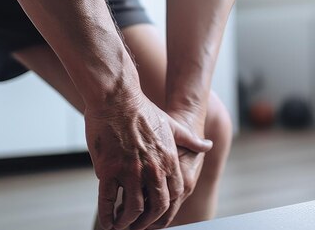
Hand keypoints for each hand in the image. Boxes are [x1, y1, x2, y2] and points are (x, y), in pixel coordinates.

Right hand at [85, 93, 211, 229]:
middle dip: (147, 222)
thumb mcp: (173, 125)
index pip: (173, 196)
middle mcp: (152, 169)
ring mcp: (130, 171)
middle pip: (156, 207)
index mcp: (168, 161)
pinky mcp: (109, 170)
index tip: (156, 216)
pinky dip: (107, 214)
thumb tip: (207, 146)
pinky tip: (106, 220)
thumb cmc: (143, 109)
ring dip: (128, 221)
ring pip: (133, 208)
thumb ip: (190, 140)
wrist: (117, 97)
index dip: (165, 211)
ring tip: (120, 226)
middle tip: (138, 227)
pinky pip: (108, 200)